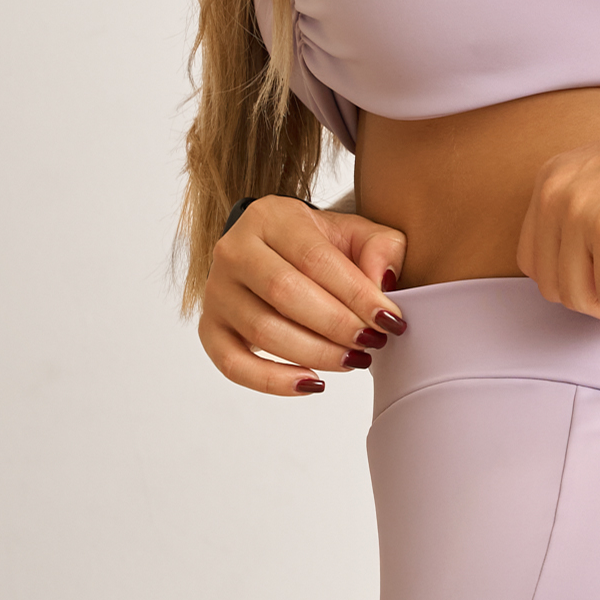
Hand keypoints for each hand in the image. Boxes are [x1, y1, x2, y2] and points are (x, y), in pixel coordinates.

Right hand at [198, 195, 408, 395]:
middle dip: (337, 325)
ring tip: (354, 360)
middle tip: (373, 342)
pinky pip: (234, 365)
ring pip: (262, 331)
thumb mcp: (358, 232)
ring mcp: (216, 291)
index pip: (315, 258)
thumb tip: (382, 285)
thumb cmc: (321, 245)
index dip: (356, 293)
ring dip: (315, 354)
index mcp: (270, 216)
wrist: (277, 252)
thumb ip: (381, 248)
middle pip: (285, 293)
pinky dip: (273, 382)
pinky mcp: (209, 329)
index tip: (390, 319)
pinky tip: (313, 383)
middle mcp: (234, 250)